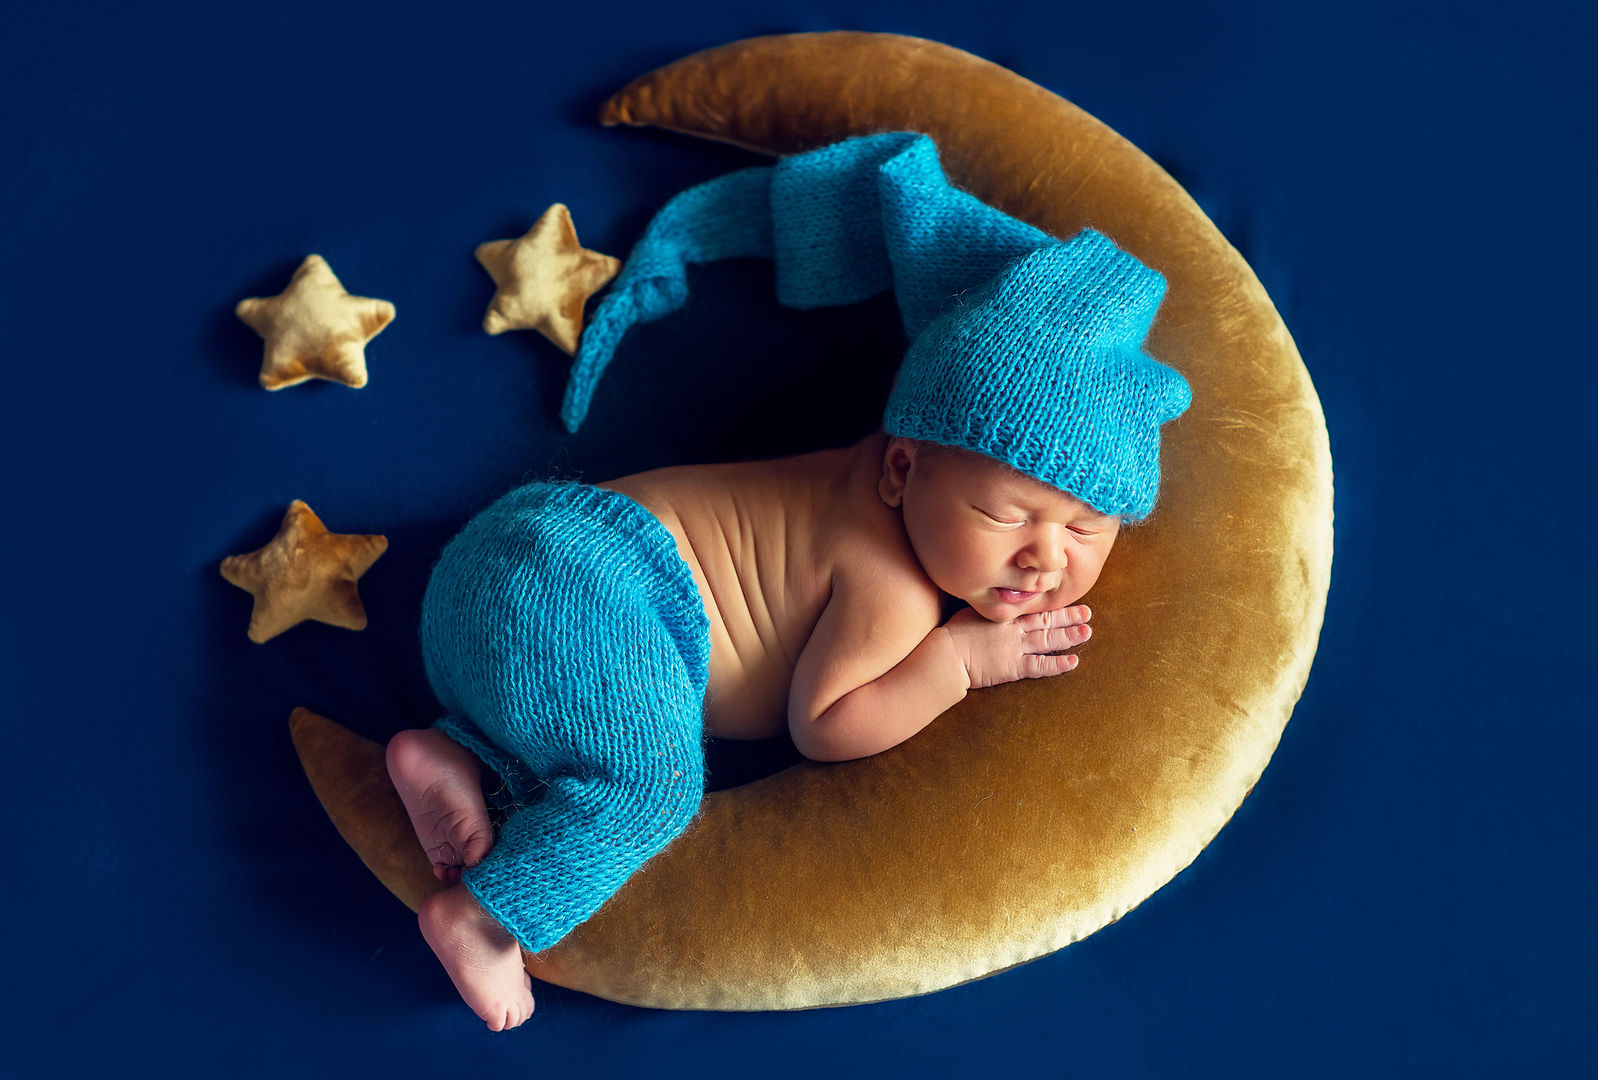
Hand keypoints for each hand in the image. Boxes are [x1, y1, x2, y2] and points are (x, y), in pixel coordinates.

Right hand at [943, 604, 1092, 690]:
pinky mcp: (1014, 668)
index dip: (1051, 604)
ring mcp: (1016, 648)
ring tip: (1087, 632)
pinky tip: (1073, 662)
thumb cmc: (952, 633)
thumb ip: (988, 608)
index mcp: (1004, 615)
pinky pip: (1040, 666)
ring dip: (1069, 636)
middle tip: (1087, 612)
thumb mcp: (971, 612)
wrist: (946, 656)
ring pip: (1048, 640)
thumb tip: (994, 599)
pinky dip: (1057, 665)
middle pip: (1046, 621)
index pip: (1033, 607)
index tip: (1067, 598)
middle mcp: (1014, 629)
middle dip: (1068, 616)